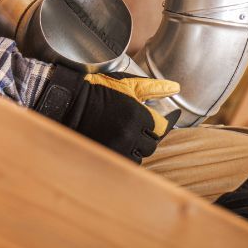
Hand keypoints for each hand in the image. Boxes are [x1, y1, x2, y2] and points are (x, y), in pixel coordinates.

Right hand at [35, 65, 179, 162]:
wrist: (71, 101)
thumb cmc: (101, 89)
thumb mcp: (129, 84)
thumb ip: (154, 88)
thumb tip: (175, 87)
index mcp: (138, 114)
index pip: (161, 128)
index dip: (159, 124)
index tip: (156, 121)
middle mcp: (130, 133)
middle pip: (152, 144)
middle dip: (147, 135)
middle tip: (138, 126)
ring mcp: (118, 146)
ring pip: (140, 155)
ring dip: (137, 147)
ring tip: (128, 135)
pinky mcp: (108, 154)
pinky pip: (125, 162)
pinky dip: (126, 155)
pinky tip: (120, 143)